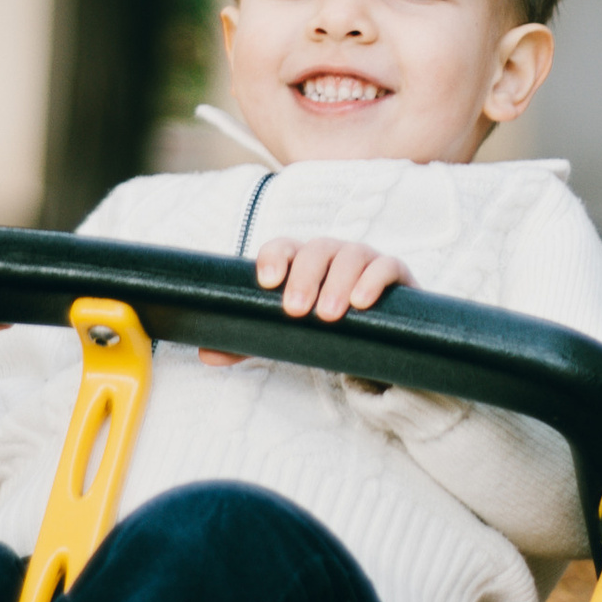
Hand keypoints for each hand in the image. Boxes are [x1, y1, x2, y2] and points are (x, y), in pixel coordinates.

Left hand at [201, 239, 413, 370]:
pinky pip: (387, 266)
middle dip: (305, 277)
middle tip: (296, 310)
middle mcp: (332, 254)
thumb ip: (248, 343)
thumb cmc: (321, 328)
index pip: (284, 247)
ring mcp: (364, 260)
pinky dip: (374, 280)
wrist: (376, 335)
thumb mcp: (285, 335)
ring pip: (351, 255)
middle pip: (316, 249)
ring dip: (338, 282)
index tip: (267, 282)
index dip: (274, 257)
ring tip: (328, 315)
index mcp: (301, 262)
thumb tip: (207, 355)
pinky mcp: (393, 274)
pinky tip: (362, 304)